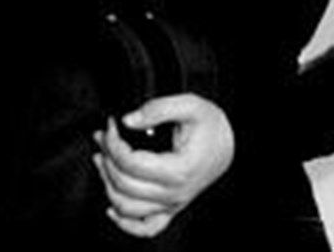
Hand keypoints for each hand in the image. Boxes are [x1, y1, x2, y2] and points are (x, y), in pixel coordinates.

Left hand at [92, 93, 234, 238]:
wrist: (231, 142)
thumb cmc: (212, 126)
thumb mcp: (190, 105)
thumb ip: (157, 109)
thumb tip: (128, 120)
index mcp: (178, 169)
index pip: (130, 162)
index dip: (113, 142)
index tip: (111, 124)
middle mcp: (174, 193)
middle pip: (123, 184)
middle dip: (107, 157)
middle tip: (104, 136)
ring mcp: (172, 204)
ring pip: (126, 207)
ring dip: (107, 184)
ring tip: (102, 160)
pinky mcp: (171, 209)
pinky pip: (145, 228)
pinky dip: (125, 223)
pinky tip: (112, 208)